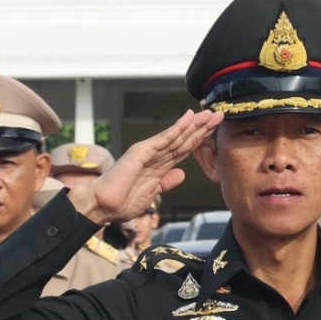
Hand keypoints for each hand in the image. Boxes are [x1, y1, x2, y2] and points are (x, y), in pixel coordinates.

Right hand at [70, 111, 221, 224]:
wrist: (102, 206)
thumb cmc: (120, 202)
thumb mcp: (151, 194)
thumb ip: (166, 182)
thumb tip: (181, 175)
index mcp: (158, 166)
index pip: (183, 149)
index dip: (199, 139)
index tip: (214, 130)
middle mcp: (155, 156)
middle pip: (184, 139)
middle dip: (202, 128)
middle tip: (219, 115)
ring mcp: (148, 152)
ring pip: (177, 136)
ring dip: (194, 124)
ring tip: (209, 113)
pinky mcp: (142, 152)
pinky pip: (163, 138)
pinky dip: (177, 127)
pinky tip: (189, 118)